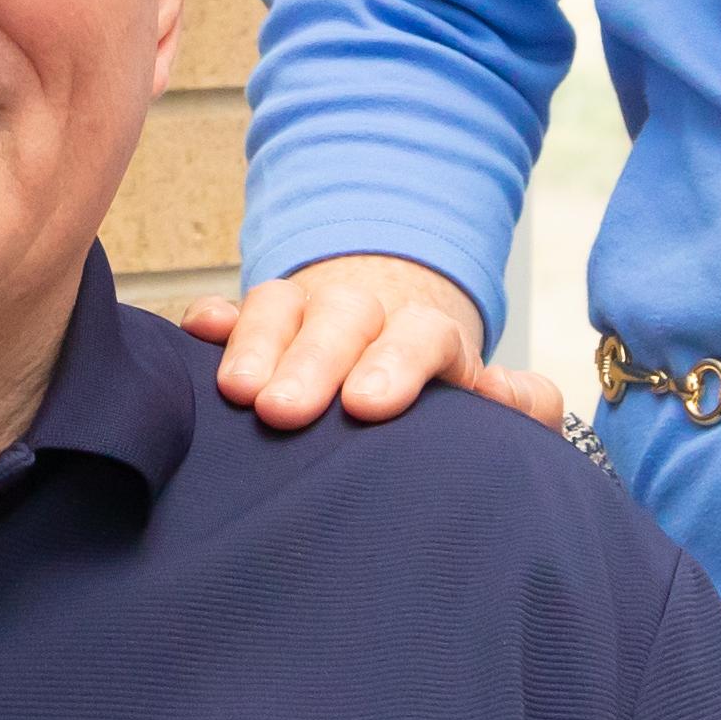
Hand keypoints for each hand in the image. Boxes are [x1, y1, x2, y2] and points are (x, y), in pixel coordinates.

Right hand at [178, 252, 575, 430]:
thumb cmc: (445, 414)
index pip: (424, 333)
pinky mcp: (261, 334)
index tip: (367, 406)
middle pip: (345, 314)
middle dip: (312, 359)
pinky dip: (216, 319)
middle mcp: (368, 318)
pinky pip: (234, 313)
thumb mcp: (498, 411)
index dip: (397, 362)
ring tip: (237, 392)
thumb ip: (523, 406)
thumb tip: (502, 393)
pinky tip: (197, 330)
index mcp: (430, 339)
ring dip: (259, 341)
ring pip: (284, 304)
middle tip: (284, 412)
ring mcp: (309, 319)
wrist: (399, 380)